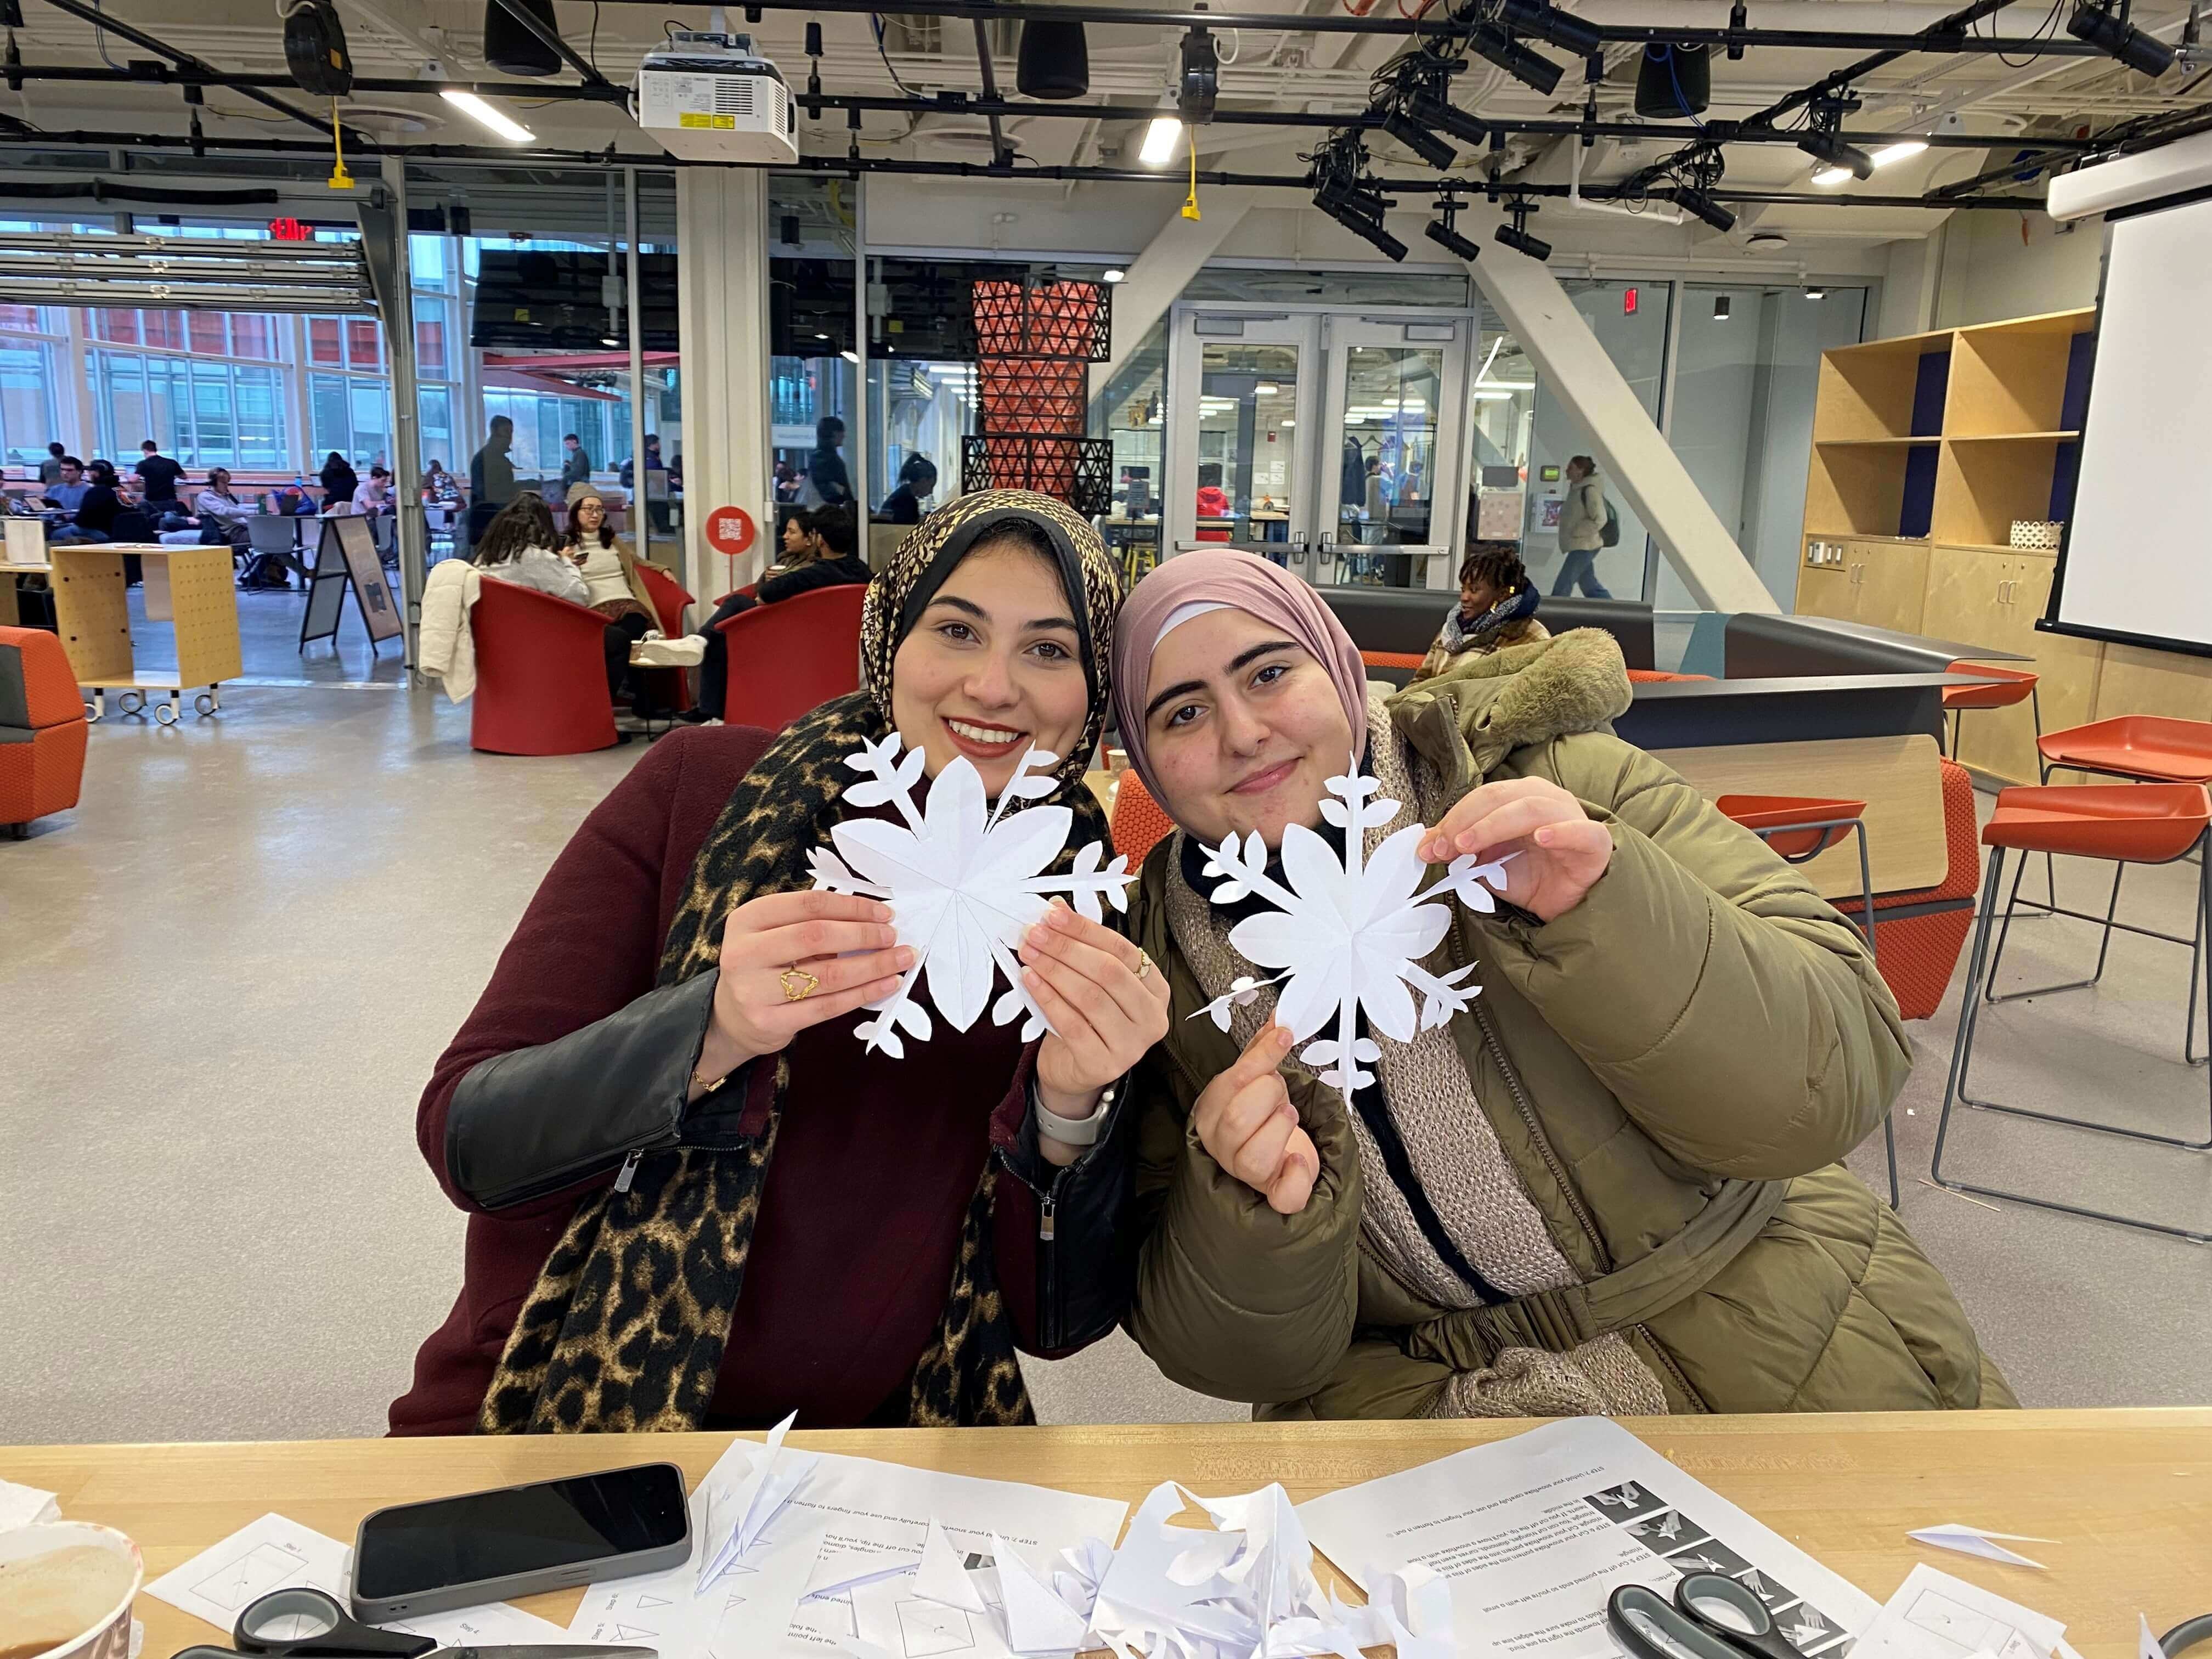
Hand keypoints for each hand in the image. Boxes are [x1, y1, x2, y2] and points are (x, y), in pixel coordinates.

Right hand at [698, 891, 913, 1091]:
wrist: (731, 1017)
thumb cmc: (765, 966)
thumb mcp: (774, 934)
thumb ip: (812, 923)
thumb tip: (874, 918)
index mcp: (747, 919)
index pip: (808, 904)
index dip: (852, 907)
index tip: (884, 912)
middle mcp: (745, 953)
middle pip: (817, 936)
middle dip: (864, 935)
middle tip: (894, 937)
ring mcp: (754, 990)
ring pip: (827, 974)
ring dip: (872, 966)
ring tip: (901, 960)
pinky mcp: (769, 1022)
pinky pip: (828, 1006)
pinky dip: (863, 993)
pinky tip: (886, 984)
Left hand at [1017, 901, 1170, 1158]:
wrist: (1074, 1071)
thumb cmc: (1085, 1019)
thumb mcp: (1089, 981)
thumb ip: (1081, 948)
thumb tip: (1056, 907)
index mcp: (1156, 989)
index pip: (1123, 950)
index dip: (1086, 930)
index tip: (1053, 914)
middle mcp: (1152, 1018)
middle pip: (1108, 972)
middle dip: (1066, 948)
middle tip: (1034, 933)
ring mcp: (1132, 1045)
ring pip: (1091, 997)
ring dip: (1055, 970)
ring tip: (1029, 954)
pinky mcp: (1105, 1065)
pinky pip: (1073, 1024)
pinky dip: (1049, 999)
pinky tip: (1030, 981)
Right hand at [1192, 1021, 1317, 1215]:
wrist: (1270, 1154)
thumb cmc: (1258, 1112)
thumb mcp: (1257, 1077)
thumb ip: (1263, 1048)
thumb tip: (1280, 1016)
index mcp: (1211, 1111)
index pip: (1231, 1083)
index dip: (1262, 1058)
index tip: (1284, 1036)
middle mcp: (1220, 1145)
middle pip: (1237, 1120)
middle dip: (1269, 1096)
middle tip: (1280, 1092)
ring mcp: (1243, 1173)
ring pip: (1254, 1159)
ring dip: (1280, 1129)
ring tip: (1288, 1115)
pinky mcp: (1272, 1194)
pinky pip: (1282, 1196)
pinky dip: (1296, 1176)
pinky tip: (1299, 1158)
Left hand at [1416, 776, 1612, 921]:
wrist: (1568, 904)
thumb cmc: (1530, 876)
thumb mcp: (1487, 865)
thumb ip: (1461, 851)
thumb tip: (1424, 845)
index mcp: (1519, 798)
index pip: (1481, 798)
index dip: (1454, 819)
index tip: (1429, 847)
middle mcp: (1545, 800)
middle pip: (1502, 797)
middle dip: (1467, 821)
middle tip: (1445, 847)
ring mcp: (1572, 818)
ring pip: (1533, 808)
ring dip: (1495, 825)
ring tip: (1470, 844)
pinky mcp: (1594, 843)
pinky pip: (1582, 832)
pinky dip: (1562, 832)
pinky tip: (1541, 837)